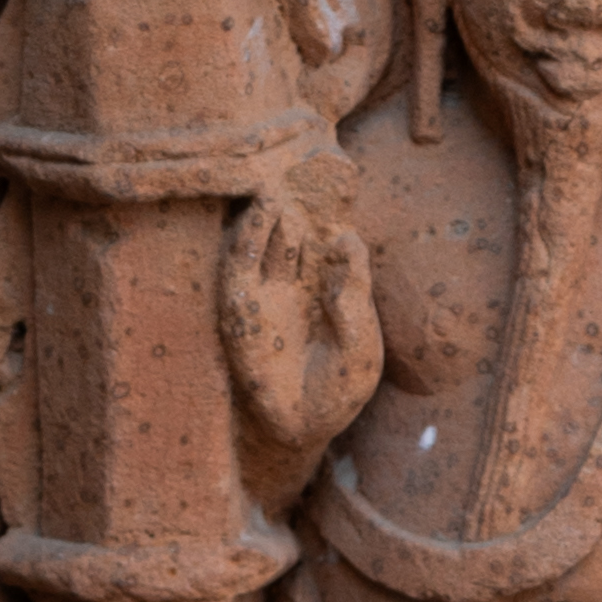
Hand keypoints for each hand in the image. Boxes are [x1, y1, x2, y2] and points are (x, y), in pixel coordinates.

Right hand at [219, 171, 380, 474]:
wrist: (306, 427)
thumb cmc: (340, 388)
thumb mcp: (360, 340)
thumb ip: (355, 292)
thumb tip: (347, 239)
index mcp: (331, 292)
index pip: (330, 245)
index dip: (332, 216)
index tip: (340, 182)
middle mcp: (297, 288)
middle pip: (295, 237)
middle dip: (299, 208)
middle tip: (305, 173)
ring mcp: (267, 297)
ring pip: (265, 245)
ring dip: (269, 217)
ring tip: (277, 190)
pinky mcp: (241, 311)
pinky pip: (240, 267)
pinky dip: (249, 239)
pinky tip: (261, 216)